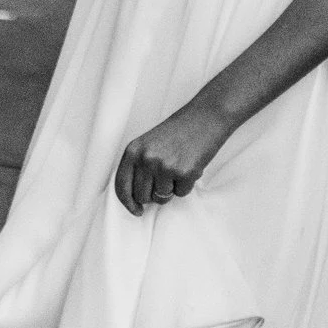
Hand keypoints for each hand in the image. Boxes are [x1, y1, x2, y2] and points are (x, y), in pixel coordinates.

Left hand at [112, 101, 230, 214]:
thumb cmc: (180, 130)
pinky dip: (187, 184)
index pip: (122, 185)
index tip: (136, 210)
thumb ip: (140, 166)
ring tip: (179, 165)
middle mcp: (146, 159)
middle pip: (142, 196)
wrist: (206, 117)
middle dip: (154, 194)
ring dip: (172, 188)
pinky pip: (181, 193)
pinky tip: (191, 165)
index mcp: (134, 150)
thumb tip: (136, 197)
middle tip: (167, 178)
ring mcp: (164, 166)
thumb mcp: (150, 144)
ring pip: (162, 197)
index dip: (128, 202)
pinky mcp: (183, 173)